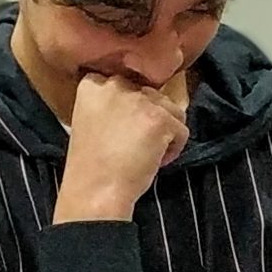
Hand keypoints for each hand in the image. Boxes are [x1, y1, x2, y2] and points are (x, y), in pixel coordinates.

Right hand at [56, 71, 190, 222]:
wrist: (94, 191)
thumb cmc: (91, 165)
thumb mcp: (89, 121)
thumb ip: (111, 104)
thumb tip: (142, 103)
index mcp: (92, 86)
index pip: (124, 80)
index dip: (129, 105)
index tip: (121, 126)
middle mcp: (116, 85)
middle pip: (151, 93)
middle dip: (149, 116)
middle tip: (133, 142)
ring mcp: (140, 101)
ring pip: (171, 109)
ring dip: (164, 131)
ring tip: (143, 153)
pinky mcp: (161, 119)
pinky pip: (182, 130)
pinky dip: (173, 148)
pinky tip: (153, 161)